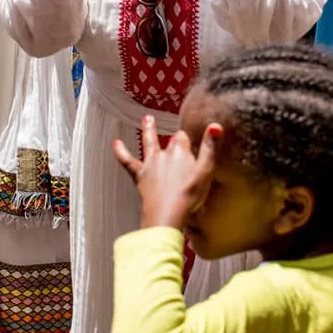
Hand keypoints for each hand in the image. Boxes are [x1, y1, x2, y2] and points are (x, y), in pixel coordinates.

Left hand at [113, 115, 219, 229]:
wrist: (167, 213)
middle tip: (172, 130)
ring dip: (148, 130)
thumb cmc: (188, 195)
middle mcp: (164, 154)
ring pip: (149, 143)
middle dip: (172, 138)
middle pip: (169, 142)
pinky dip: (121, 152)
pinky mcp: (140, 176)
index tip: (191, 142)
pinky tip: (116, 144)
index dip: (187, 140)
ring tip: (147, 119)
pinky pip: (128, 161)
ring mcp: (151, 165)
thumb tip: (216, 126)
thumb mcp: (206, 170)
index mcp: (181, 152)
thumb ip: (211, 147)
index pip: (183, 138)